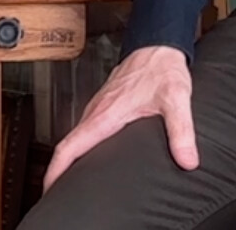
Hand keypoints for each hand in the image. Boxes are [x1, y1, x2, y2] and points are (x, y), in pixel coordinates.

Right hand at [44, 46, 196, 190]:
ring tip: (72, 180)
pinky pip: (86, 125)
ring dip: (71, 157)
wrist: (159, 43)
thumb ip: (181, 130)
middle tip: (60, 193)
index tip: (48, 188)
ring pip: (77, 134)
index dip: (55, 170)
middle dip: (59, 171)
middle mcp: (97, 109)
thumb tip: (187, 160)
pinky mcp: (106, 102)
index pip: (70, 146)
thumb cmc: (163, 67)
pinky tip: (94, 152)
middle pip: (69, 145)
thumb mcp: (176, 98)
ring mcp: (100, 104)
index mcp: (106, 114)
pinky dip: (82, 143)